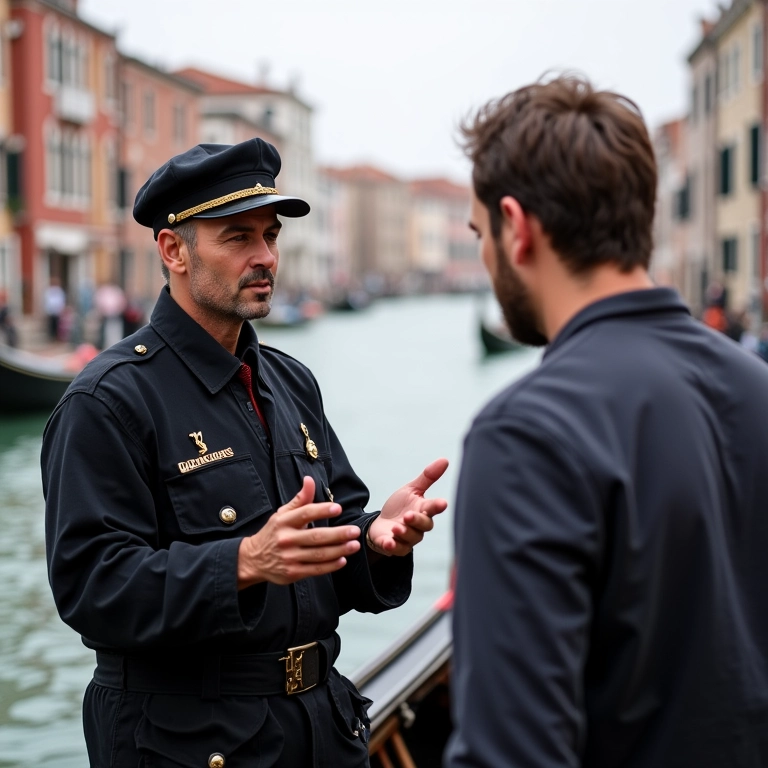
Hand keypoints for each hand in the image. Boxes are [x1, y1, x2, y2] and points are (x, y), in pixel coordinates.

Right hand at [237, 477, 360, 587]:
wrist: (253, 559)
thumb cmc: (274, 533)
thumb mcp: (282, 513)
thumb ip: (300, 498)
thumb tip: (310, 479)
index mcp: (284, 522)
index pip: (305, 514)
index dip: (322, 510)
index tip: (338, 508)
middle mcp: (286, 539)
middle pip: (316, 537)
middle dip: (338, 534)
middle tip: (354, 531)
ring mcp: (289, 557)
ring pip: (318, 555)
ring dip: (339, 550)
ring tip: (354, 545)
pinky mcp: (292, 573)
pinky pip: (315, 569)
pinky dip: (330, 565)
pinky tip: (343, 560)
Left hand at [367, 458, 448, 556]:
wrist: (380, 524)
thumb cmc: (399, 506)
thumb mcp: (411, 489)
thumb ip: (428, 477)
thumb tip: (445, 459)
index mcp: (424, 510)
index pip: (433, 507)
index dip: (437, 506)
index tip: (442, 503)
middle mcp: (419, 526)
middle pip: (424, 525)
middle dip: (417, 520)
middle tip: (408, 515)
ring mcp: (408, 538)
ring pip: (411, 538)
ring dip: (404, 533)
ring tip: (395, 528)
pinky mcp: (396, 548)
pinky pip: (397, 549)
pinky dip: (392, 546)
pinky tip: (388, 542)